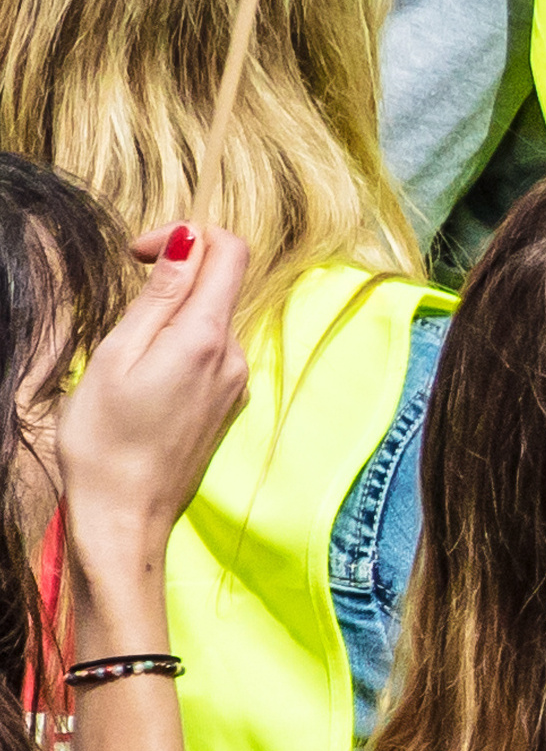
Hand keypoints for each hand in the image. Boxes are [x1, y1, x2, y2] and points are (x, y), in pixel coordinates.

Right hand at [56, 224, 251, 601]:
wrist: (125, 514)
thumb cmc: (105, 437)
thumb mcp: (119, 354)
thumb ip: (160, 295)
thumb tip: (190, 238)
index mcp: (208, 337)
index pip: (230, 251)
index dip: (186, 235)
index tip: (139, 254)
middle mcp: (236, 356)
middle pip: (220, 283)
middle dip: (173, 277)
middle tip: (123, 310)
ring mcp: (236, 381)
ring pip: (210, 320)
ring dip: (171, 317)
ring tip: (127, 356)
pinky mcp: (227, 402)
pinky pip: (209, 353)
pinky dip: (179, 346)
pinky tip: (145, 379)